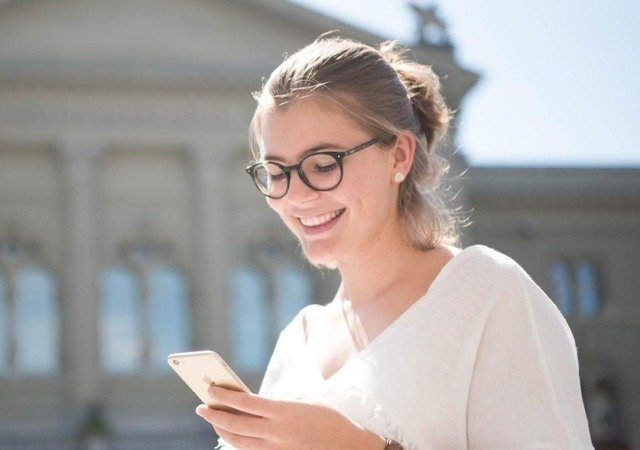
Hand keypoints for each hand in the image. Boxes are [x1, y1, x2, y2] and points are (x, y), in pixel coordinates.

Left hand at [195, 385, 385, 449]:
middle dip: (215, 415)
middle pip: (237, 425)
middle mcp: (278, 432)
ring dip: (223, 430)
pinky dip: (238, 443)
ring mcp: (278, 449)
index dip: (225, 396)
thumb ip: (278, 402)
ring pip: (240, 442)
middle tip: (201, 407)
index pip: (246, 403)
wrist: (350, 446)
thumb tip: (253, 402)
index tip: (210, 389)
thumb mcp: (306, 400)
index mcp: (285, 412)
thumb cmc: (330, 418)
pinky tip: (231, 435)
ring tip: (213, 420)